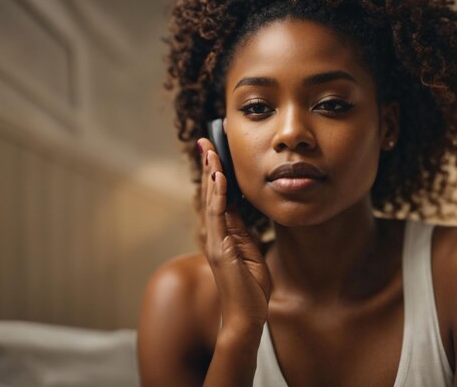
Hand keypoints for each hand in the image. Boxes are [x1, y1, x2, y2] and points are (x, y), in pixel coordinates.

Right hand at [197, 137, 271, 328]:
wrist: (247, 317)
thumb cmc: (250, 288)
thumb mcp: (250, 252)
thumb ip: (242, 232)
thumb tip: (238, 210)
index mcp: (223, 234)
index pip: (219, 197)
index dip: (216, 173)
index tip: (215, 151)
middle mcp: (215, 234)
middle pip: (210, 193)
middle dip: (209, 166)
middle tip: (206, 140)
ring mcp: (216, 241)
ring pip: (211, 200)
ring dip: (210, 173)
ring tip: (209, 150)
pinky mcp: (221, 250)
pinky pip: (219, 217)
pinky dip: (218, 195)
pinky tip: (218, 177)